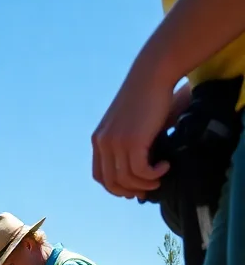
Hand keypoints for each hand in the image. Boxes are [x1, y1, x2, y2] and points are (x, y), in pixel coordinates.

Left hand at [91, 55, 174, 197]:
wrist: (153, 73)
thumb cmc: (147, 96)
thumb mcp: (130, 123)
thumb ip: (129, 144)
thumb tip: (139, 170)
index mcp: (99, 139)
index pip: (100, 176)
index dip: (116, 187)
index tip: (133, 188)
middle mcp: (102, 143)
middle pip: (111, 182)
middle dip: (130, 191)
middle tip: (148, 190)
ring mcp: (115, 143)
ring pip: (126, 180)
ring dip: (145, 184)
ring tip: (160, 178)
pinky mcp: (132, 142)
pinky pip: (140, 172)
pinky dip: (153, 174)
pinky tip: (165, 166)